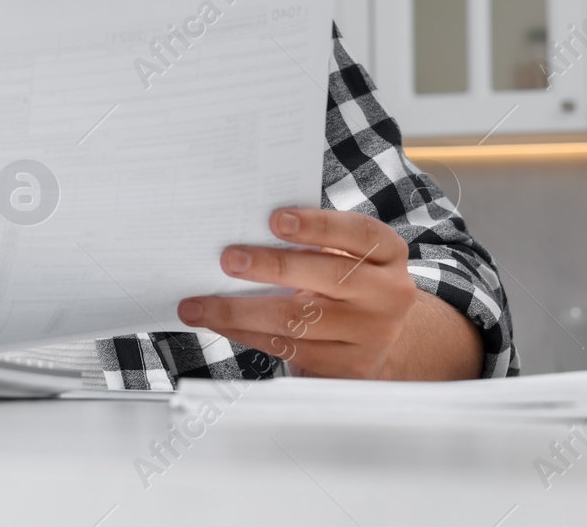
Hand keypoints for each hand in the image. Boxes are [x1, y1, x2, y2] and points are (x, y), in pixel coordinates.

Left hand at [176, 208, 420, 378]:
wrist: (380, 336)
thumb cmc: (345, 280)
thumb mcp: (342, 254)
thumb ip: (310, 242)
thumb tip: (243, 230)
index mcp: (387, 255)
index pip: (360, 234)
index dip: (318, 226)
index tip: (275, 219)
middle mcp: (387, 295)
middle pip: (329, 277)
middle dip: (272, 267)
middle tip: (228, 259)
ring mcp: (371, 336)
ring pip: (299, 322)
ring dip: (240, 312)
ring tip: (199, 304)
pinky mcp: (347, 368)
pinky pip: (288, 349)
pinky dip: (246, 334)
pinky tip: (219, 323)